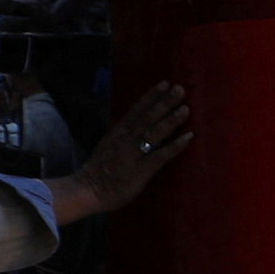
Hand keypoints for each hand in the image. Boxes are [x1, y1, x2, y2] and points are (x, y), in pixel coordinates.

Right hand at [51, 84, 192, 221]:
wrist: (86, 190)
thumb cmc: (97, 171)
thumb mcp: (108, 145)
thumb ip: (122, 135)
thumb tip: (136, 125)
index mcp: (118, 132)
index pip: (136, 110)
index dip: (151, 96)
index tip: (164, 83)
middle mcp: (126, 139)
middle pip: (147, 117)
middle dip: (164, 102)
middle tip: (180, 89)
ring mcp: (133, 153)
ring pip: (154, 132)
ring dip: (171, 119)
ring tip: (186, 108)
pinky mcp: (141, 170)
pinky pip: (161, 155)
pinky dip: (175, 145)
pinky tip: (188, 137)